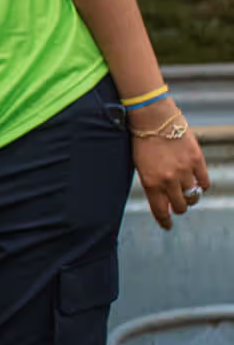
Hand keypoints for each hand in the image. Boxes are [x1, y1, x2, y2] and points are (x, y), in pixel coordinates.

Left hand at [129, 102, 209, 229]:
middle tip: (177, 204)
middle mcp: (168, 180)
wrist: (153, 118)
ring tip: (186, 192)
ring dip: (190, 197)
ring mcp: (184, 171)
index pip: (160, 211)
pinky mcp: (197, 161)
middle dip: (178, 208)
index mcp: (150, 182)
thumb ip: (152, 185)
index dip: (165, 221)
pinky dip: (202, 185)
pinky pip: (204, 182)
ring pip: (194, 196)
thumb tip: (164, 203)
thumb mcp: (140, 166)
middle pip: (180, 206)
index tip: (167, 226)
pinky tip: (197, 182)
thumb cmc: (142, 141)